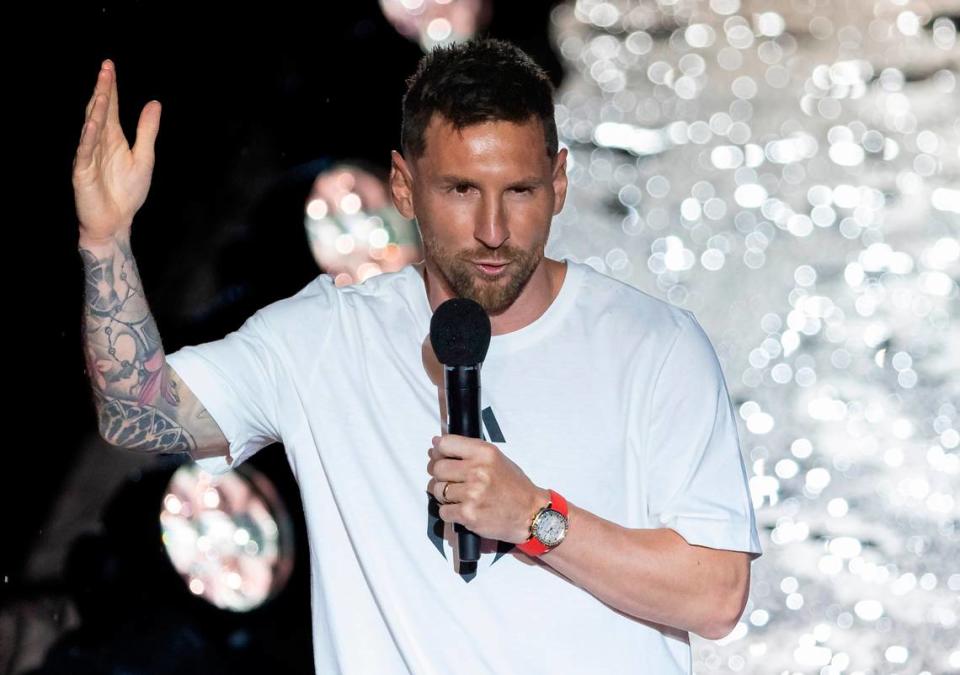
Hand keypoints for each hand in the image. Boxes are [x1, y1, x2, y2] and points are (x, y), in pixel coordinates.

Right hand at [73, 59, 161, 242]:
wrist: (116, 222)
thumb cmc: (128, 192)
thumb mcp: (144, 158)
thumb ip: (147, 131)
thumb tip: (154, 103)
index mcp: (113, 138)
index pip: (110, 107)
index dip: (110, 87)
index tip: (109, 66)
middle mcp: (98, 143)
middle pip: (99, 111)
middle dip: (102, 90)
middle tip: (106, 68)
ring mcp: (88, 156)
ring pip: (91, 128)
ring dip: (95, 110)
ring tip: (101, 91)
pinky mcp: (83, 173)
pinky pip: (85, 153)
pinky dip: (88, 139)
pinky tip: (92, 124)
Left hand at [426, 434, 548, 543]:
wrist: (530, 513)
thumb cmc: (514, 487)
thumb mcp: (496, 458)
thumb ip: (468, 450)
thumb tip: (436, 444)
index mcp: (484, 453)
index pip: (445, 444)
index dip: (439, 451)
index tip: (440, 457)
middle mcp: (477, 471)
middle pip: (437, 468)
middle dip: (440, 475)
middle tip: (451, 480)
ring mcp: (472, 493)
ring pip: (437, 490)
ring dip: (444, 495)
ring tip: (461, 496)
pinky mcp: (468, 514)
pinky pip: (443, 511)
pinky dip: (449, 512)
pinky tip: (463, 508)